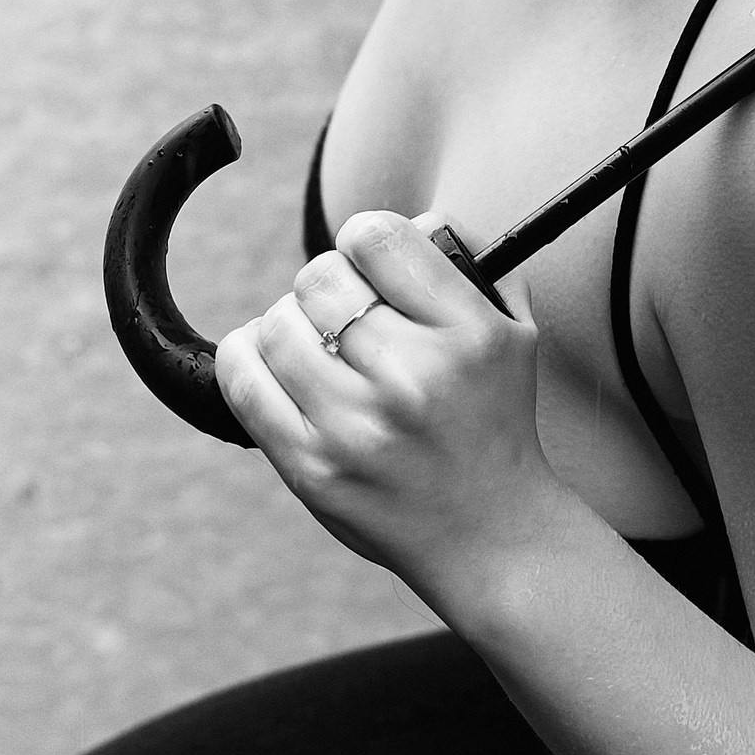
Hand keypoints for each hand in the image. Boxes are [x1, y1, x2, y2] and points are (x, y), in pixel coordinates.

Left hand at [214, 212, 551, 611]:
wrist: (491, 535)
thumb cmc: (495, 423)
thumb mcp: (512, 332)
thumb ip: (464, 261)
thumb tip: (405, 219)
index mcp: (468, 335)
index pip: (378, 238)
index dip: (363, 238)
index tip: (368, 260)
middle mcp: (413, 378)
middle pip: (319, 276)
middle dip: (327, 284)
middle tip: (345, 311)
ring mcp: (356, 427)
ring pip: (277, 323)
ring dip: (290, 323)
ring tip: (315, 343)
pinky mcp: (312, 468)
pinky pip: (243, 381)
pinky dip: (247, 356)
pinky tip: (271, 360)